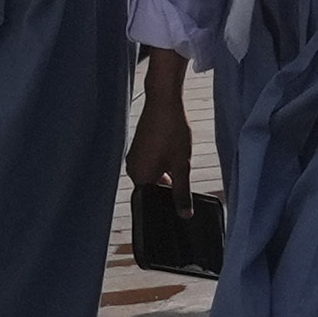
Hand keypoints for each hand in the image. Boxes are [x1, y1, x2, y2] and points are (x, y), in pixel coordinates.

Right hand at [128, 51, 195, 191]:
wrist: (163, 102)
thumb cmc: (171, 131)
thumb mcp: (181, 165)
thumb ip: (182, 192)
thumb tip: (185, 214)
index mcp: (140, 177)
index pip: (152, 201)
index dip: (167, 202)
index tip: (180, 197)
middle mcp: (132, 169)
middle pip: (152, 188)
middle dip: (169, 186)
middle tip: (183, 173)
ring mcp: (134, 157)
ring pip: (152, 175)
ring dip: (167, 173)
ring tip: (179, 158)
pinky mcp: (138, 148)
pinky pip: (150, 163)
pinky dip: (162, 163)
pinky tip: (173, 152)